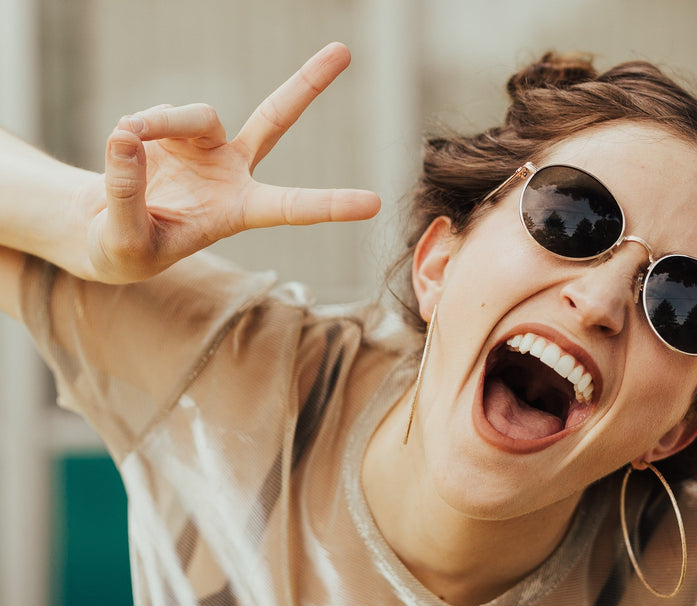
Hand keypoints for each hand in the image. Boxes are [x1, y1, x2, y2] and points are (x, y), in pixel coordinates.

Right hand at [80, 42, 379, 282]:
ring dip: (160, 123)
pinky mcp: (174, 129)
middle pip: (275, 118)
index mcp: (240, 211)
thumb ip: (127, 194)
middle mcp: (233, 172)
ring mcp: (206, 145)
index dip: (331, 205)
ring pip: (195, 115)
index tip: (374, 204)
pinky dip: (137, 126)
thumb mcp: (124, 242)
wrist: (108, 230)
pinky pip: (157, 114)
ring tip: (128, 140)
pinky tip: (124, 145)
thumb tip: (125, 136)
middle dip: (308, 83)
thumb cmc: (128, 250)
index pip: (292, 207)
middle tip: (344, 50)